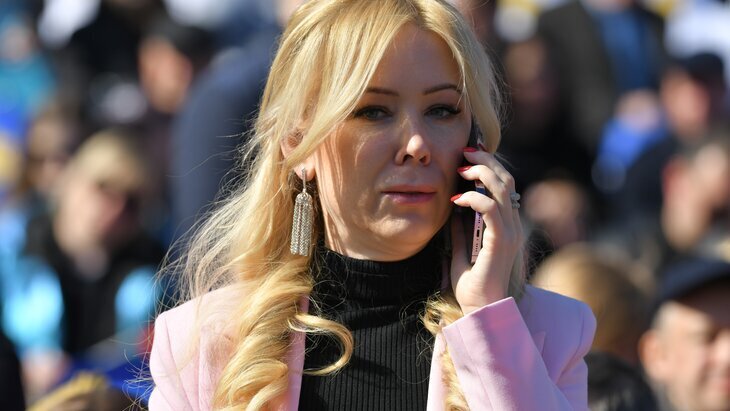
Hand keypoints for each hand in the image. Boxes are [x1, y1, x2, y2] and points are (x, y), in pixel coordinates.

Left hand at [450, 148, 522, 314]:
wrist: (481, 311)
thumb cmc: (472, 287)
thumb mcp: (460, 251)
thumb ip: (460, 230)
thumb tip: (452, 209)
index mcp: (505, 226)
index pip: (504, 187)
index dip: (488, 167)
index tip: (467, 158)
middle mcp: (512, 225)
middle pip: (507, 180)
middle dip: (486, 161)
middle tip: (465, 151)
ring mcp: (510, 232)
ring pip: (503, 188)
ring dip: (481, 172)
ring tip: (461, 168)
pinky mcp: (502, 240)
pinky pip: (491, 208)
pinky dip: (475, 197)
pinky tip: (458, 199)